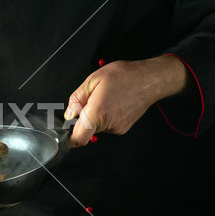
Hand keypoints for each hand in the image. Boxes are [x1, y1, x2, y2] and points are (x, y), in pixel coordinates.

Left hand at [64, 55, 190, 146]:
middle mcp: (108, 124)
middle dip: (83, 118)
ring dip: (95, 116)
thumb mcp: (93, 80)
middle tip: (89, 101)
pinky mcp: (123, 128)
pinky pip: (107, 125)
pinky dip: (105, 116)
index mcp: (98, 113)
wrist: (150, 79)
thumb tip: (69, 114)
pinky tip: (112, 102)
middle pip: (86, 130)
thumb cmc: (125, 76)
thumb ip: (77, 99)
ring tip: (104, 98)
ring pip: (96, 127)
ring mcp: (117, 128)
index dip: (68, 139)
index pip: (78, 138)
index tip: (64, 134)